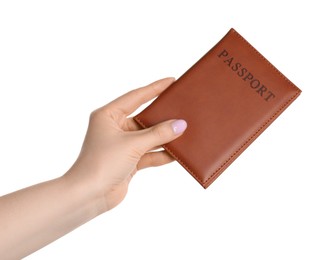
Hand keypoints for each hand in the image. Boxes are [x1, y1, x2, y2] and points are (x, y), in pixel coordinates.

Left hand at [66, 78, 186, 209]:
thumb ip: (158, 134)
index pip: (136, 96)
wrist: (89, 196)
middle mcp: (114, 128)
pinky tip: (176, 153)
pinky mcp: (128, 161)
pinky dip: (161, 154)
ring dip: (164, 137)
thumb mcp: (133, 144)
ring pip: (148, 137)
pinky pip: (148, 153)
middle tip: (181, 106)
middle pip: (144, 117)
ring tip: (184, 130)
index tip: (171, 81)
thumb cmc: (101, 164)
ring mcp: (122, 145)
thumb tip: (180, 125)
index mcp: (108, 115)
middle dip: (162, 115)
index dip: (155, 88)